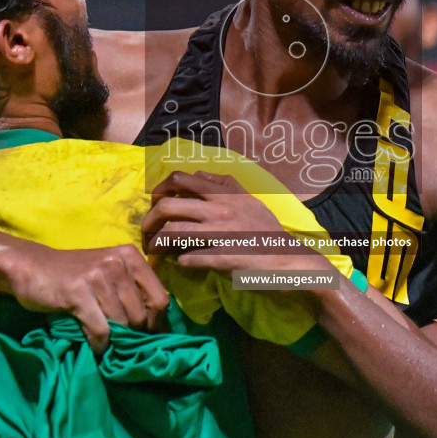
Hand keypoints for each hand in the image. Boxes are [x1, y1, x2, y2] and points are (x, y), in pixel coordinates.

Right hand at [3, 243, 169, 353]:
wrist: (31, 267)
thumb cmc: (74, 275)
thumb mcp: (109, 273)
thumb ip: (134, 291)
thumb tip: (160, 328)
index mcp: (130, 256)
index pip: (161, 298)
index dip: (156, 323)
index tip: (145, 335)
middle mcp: (116, 262)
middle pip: (141, 315)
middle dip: (132, 334)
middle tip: (121, 341)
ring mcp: (96, 276)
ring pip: (121, 324)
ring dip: (114, 340)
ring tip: (105, 342)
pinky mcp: (77, 293)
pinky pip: (100, 330)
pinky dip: (99, 344)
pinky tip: (95, 346)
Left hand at [140, 171, 330, 276]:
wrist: (289, 260)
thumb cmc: (268, 232)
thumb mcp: (250, 201)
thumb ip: (226, 185)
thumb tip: (199, 173)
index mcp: (225, 195)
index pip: (181, 179)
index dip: (160, 190)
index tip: (156, 203)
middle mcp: (220, 210)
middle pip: (168, 206)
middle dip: (149, 220)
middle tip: (146, 233)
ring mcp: (221, 235)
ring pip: (173, 233)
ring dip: (158, 244)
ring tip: (155, 251)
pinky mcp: (223, 258)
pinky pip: (188, 259)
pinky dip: (179, 262)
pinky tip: (179, 264)